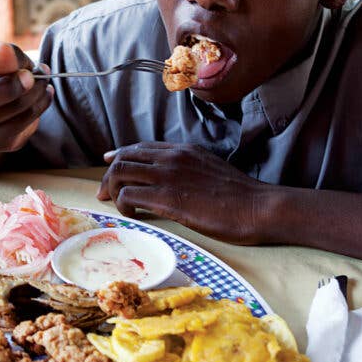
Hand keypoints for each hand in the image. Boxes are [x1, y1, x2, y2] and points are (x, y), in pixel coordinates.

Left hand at [98, 142, 275, 243]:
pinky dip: (123, 205)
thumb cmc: (240, 196)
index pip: (140, 147)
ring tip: (116, 205)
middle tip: (103, 194)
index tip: (108, 164)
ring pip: (120, 172)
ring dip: (111, 190)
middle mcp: (172, 157)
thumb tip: (174, 180)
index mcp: (183, 150)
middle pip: (124, 158)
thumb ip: (189, 169)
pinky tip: (132, 214)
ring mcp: (169, 176)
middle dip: (108, 176)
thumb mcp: (211, 170)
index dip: (120, 155)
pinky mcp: (168, 198)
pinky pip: (129, 195)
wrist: (258, 207)